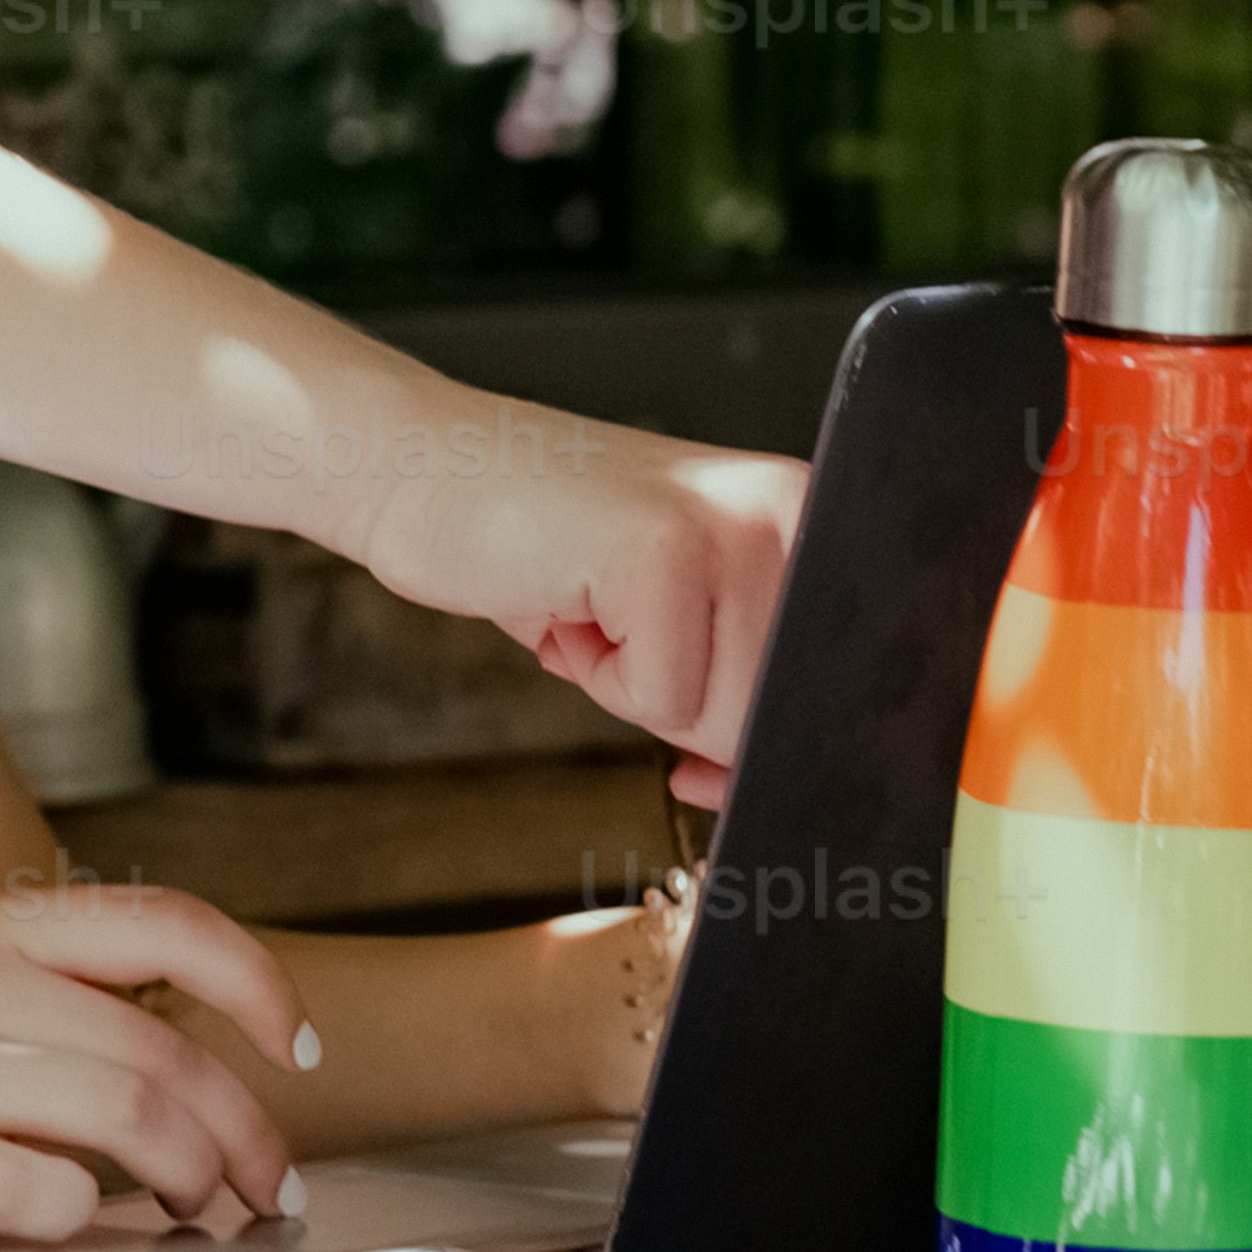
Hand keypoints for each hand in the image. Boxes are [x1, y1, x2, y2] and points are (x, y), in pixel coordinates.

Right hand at [0, 884, 316, 1244]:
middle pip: (164, 1051)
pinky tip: (77, 1226)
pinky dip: (84, 1219)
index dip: (257, 985)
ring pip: (126, 1118)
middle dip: (244, 1132)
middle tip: (264, 1183)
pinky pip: (40, 1195)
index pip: (166, 924)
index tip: (295, 1047)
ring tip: (195, 1212)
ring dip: (191, 1180)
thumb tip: (179, 1046)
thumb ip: (40, 993)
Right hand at [345, 396, 800, 797]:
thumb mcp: (670, 611)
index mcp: (803, 517)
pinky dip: (598, 679)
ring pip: (725, 718)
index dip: (764, 741)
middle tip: (620, 631)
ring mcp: (728, 525)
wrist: (421, 469)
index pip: (831, 687)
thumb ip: (740, 680)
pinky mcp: (664, 552)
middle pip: (779, 715)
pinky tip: (570, 603)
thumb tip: (777, 782)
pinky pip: (659, 702)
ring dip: (639, 690)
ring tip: (594, 607)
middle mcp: (785, 511)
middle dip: (688, 709)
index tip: (709, 758)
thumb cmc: (537, 544)